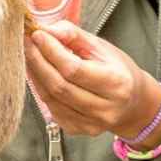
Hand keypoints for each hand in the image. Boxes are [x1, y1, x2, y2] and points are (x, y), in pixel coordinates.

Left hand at [25, 20, 160, 145]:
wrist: (133, 103)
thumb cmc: (118, 71)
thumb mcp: (103, 48)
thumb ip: (75, 36)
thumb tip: (48, 30)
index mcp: (116, 83)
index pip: (74, 69)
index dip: (52, 51)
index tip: (38, 35)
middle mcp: (105, 108)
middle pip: (60, 86)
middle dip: (38, 62)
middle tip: (27, 43)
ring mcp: (91, 123)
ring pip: (52, 99)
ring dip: (36, 75)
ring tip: (29, 55)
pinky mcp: (78, 130)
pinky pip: (52, 109)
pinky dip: (41, 90)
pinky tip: (38, 74)